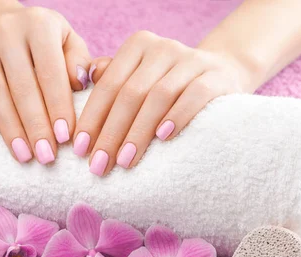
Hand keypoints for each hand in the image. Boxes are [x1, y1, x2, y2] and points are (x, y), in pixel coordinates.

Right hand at [0, 2, 90, 163]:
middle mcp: (7, 28)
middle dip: (35, 126)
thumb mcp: (66, 40)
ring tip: (23, 155)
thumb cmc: (39, 39)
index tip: (65, 138)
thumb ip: (78, 61)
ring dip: (10, 128)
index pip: (50, 72)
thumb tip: (80, 84)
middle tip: (45, 156)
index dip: (58, 107)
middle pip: (22, 87)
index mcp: (39, 24)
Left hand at [75, 30, 256, 175]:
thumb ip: (110, 80)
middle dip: (111, 133)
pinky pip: (195, 95)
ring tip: (125, 161)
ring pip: (158, 96)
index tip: (79, 150)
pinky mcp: (216, 76)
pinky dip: (177, 116)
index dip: (92, 118)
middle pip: (130, 93)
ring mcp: (191, 60)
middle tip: (99, 165)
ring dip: (138, 132)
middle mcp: (162, 48)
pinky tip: (163, 138)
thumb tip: (81, 84)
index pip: (108, 85)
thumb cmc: (167, 84)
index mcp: (137, 46)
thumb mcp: (138, 78)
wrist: (221, 73)